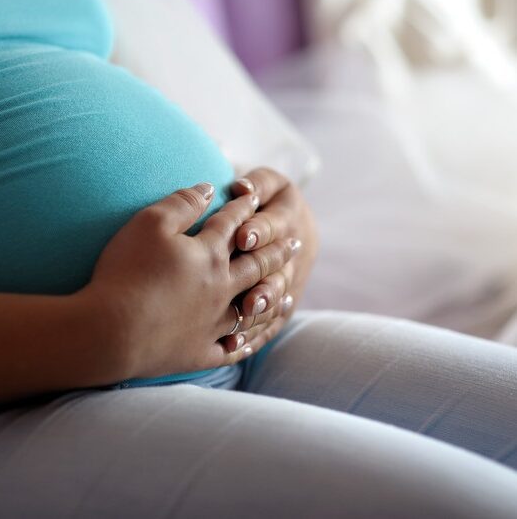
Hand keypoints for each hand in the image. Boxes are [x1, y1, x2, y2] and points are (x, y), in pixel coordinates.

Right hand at [79, 182, 300, 380]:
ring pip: (253, 308)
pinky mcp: (199, 352)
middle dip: (276, 250)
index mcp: (209, 254)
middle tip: (295, 243)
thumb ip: (183, 203)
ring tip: (287, 289)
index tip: (256, 199)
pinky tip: (249, 341)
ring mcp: (213, 323)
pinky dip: (244, 343)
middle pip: (256, 265)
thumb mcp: (149, 223)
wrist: (110, 330)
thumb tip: (209, 187)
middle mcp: (220, 287)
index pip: (232, 225)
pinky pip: (231, 348)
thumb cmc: (127, 271)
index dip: (244, 208)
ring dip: (271, 296)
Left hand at [220, 168, 318, 353]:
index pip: (277, 225)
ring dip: (262, 312)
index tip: (243, 238)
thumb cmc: (267, 199)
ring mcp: (290, 281)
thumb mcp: (268, 184)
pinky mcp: (282, 304)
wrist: (291, 226)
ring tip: (244, 322)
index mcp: (290, 218)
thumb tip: (242, 188)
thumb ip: (257, 184)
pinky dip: (254, 335)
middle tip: (247, 297)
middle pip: (280, 270)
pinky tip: (235, 346)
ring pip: (278, 300)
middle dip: (264, 284)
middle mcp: (294, 253)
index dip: (261, 232)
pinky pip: (270, 323)